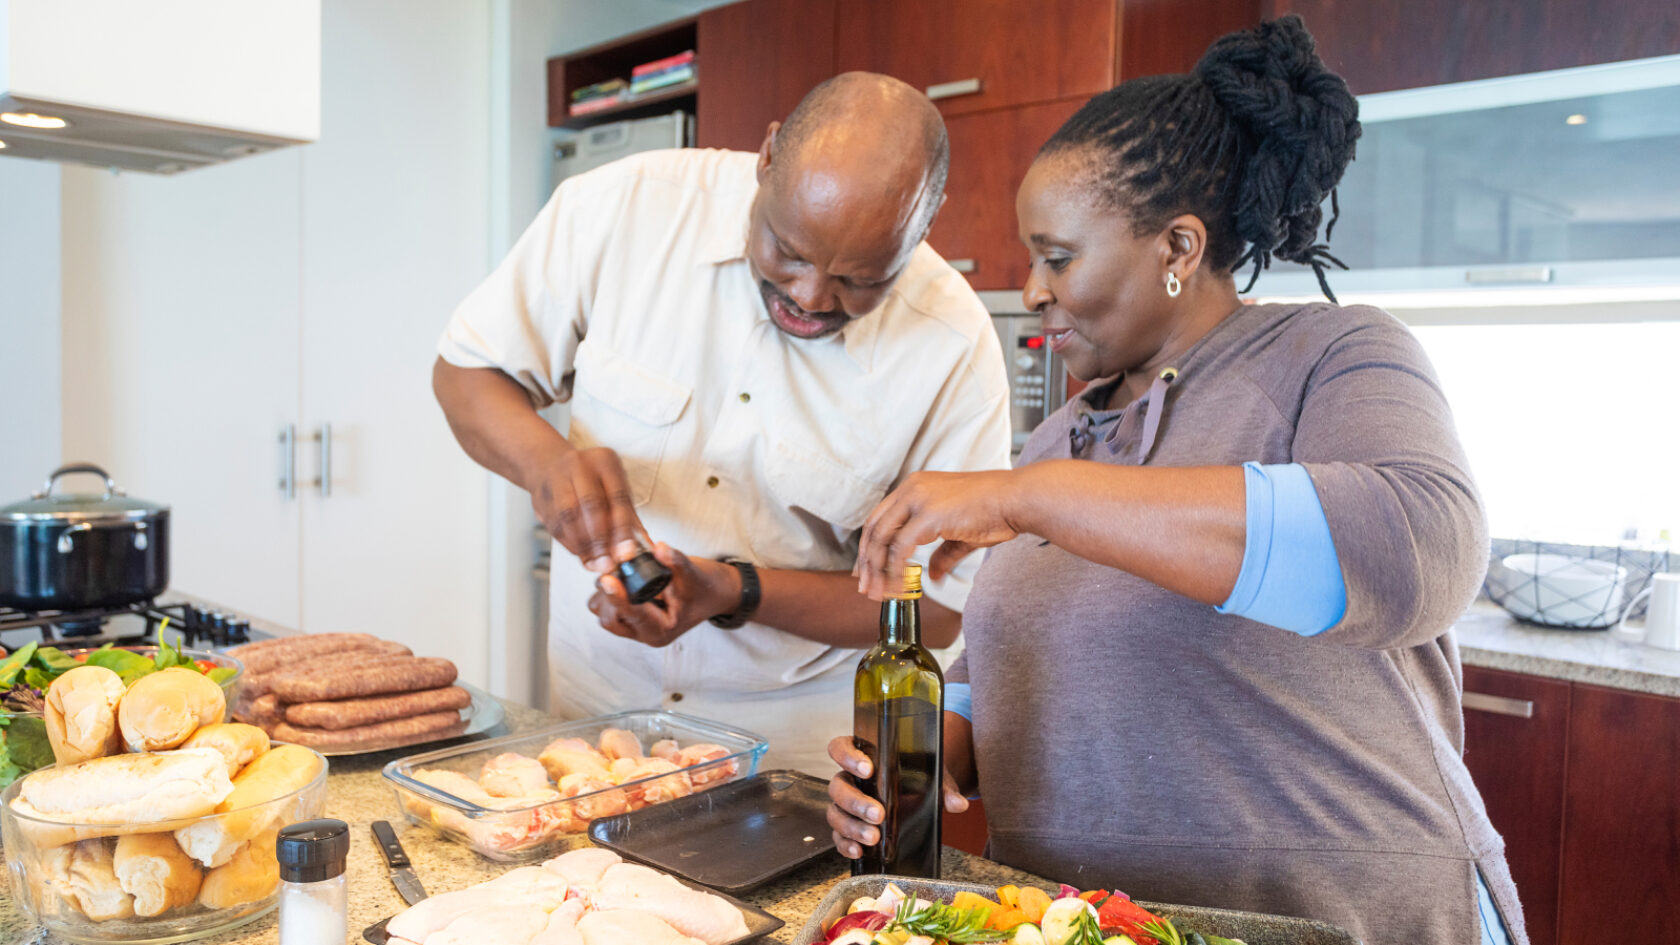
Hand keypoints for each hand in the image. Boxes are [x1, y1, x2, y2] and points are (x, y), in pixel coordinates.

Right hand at [531, 446, 647, 573]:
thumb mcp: (615, 488)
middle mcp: (579, 466)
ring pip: (568, 516)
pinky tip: (581, 555)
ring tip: (595, 563)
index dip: (622, 528)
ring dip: (583, 545)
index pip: (617, 496)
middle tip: (608, 563)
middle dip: (600, 539)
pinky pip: (554, 525)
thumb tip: (646, 547)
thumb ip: (629, 517)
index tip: (627, 553)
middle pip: (590, 504)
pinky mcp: (540, 497)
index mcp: (605, 462)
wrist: (549, 465)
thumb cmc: (591, 480)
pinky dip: (569, 544)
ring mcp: (556, 479)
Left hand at [587, 543, 742, 647]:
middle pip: (610, 618)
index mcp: (661, 630)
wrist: (715, 593)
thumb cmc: (705, 588)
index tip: (609, 578)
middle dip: (609, 594)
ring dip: (606, 594)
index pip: (632, 615)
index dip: (618, 596)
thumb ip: (675, 561)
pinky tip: (620, 578)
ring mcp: (636, 627)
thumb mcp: (694, 573)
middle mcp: (645, 632)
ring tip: (619, 574)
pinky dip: (609, 593)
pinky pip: (608, 608)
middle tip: (615, 570)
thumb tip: (659, 548)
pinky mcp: (630, 617)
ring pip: (605, 614)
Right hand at [825, 735, 967, 859]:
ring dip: (852, 826)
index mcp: (862, 755)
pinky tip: (860, 851)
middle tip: (878, 814)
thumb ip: (943, 788)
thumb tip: (958, 803)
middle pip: (837, 786)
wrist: (921, 794)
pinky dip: (846, 844)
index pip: (840, 748)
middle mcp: (849, 778)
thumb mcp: (933, 776)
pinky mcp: (848, 827)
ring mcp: (846, 804)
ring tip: (874, 838)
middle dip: (856, 802)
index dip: (848, 757)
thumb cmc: (919, 777)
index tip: (868, 769)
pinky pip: (838, 836)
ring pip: (835, 813)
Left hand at [853, 470, 1021, 599]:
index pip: (880, 517)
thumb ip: (942, 553)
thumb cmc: (995, 512)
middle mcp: (911, 488)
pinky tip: (898, 589)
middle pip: (874, 528)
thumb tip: (932, 576)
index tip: (866, 571)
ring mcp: (918, 499)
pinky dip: (895, 571)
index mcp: (915, 486)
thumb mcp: (960, 535)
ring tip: (877, 593)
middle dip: (866, 561)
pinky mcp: (928, 515)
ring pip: (882, 538)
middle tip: (865, 588)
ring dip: (876, 570)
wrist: (1017, 499)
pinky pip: (900, 549)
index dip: (869, 546)